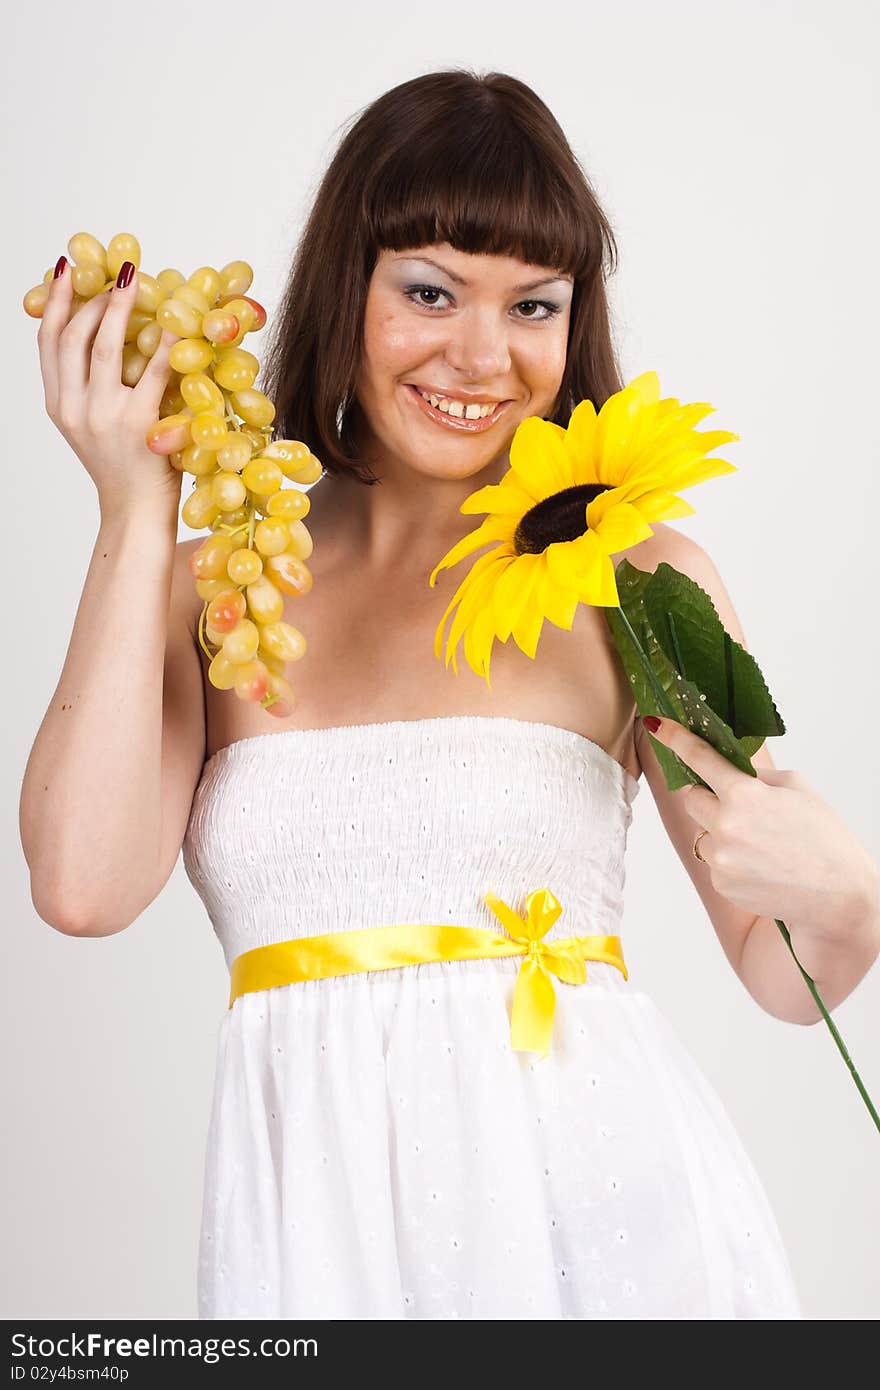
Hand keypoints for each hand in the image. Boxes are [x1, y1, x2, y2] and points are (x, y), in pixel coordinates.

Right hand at [37, 259, 182, 517]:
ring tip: (133, 280)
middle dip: (91, 298)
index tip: (64, 270)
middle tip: (113, 274)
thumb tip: (107, 332)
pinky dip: (164, 342)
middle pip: (72, 338)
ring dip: (118, 308)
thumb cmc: (123, 468)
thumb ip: (91, 387)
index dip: (53, 302)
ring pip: (103, 347)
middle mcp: (74, 408)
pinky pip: (152, 372)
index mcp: (59, 405)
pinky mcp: (138, 425)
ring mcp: (104, 417)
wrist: (136, 514)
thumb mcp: (92, 426)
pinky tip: (176, 321)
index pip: (47, 343)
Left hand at [643, 715, 878, 940]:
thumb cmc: (825, 838)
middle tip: (743, 806)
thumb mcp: (797, 788)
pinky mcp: (721, 882)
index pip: (699, 758)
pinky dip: (729, 857)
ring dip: (720, 830)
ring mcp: (720, 857)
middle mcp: (725, 825)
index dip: (675, 738)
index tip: (655, 724)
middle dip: (710, 796)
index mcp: (744, 794)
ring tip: (760, 842)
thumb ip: (756, 775)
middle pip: (692, 797)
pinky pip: (713, 859)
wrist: (839, 896)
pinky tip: (760, 864)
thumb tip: (730, 770)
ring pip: (701, 830)